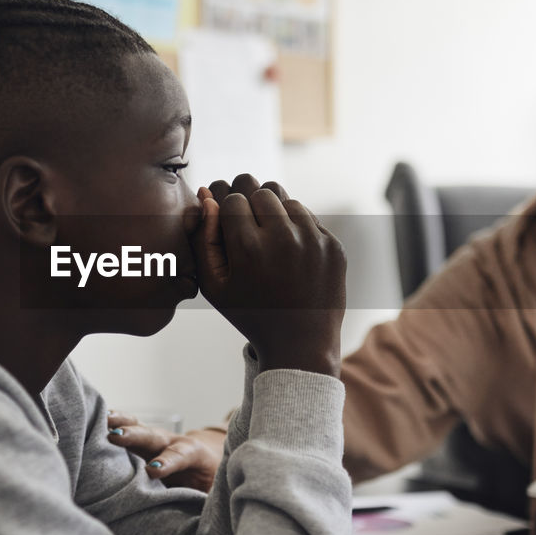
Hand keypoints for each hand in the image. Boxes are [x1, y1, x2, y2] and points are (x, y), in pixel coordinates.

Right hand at [106, 411, 223, 491]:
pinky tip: (96, 421)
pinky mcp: (143, 441)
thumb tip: (202, 522)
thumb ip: (207, 499)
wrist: (211, 454)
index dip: (167, 461)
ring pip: (138, 429)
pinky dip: (113, 425)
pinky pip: (128, 430)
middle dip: (135, 436)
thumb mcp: (216, 489)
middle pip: (153, 437)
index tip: (153, 470)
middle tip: (116, 436)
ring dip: (120, 425)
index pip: (181, 455)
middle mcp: (173, 442)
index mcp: (194, 454)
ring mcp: (156, 440)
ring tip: (101, 422)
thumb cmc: (212, 477)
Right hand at [194, 175, 345, 376]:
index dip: (226, 211)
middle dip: (249, 205)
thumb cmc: (250, 314)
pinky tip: (289, 253)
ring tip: (268, 240)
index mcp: (249, 248)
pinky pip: (309, 217)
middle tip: (247, 227)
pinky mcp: (333, 245)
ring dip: (274, 213)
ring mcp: (313, 240)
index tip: (229, 228)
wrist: (300, 343)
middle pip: (259, 191)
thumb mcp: (214, 285)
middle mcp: (283, 238)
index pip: (232, 199)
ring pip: (286, 199)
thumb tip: (207, 195)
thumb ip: (202, 239)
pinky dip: (296, 228)